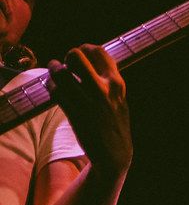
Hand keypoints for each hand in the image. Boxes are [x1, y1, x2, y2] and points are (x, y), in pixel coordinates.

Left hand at [48, 45, 131, 177]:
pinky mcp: (76, 115)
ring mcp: (88, 103)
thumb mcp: (120, 100)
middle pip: (76, 56)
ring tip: (55, 74)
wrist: (115, 155)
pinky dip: (52, 87)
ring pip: (61, 73)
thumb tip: (91, 59)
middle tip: (67, 67)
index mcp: (116, 83)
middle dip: (67, 58)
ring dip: (54, 70)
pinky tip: (54, 89)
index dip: (84, 49)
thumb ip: (109, 80)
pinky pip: (56, 92)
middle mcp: (103, 90)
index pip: (97, 51)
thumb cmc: (115, 125)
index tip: (80, 58)